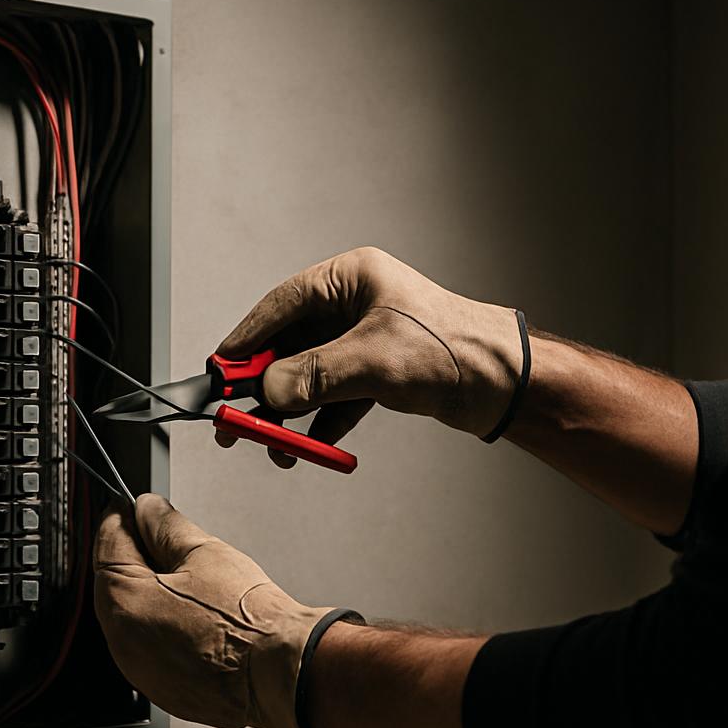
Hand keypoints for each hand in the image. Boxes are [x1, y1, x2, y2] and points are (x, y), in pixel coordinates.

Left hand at [93, 493, 349, 727]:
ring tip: (184, 576)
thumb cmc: (248, 622)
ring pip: (130, 618)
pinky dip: (160, 625)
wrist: (280, 673)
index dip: (118, 520)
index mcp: (124, 603)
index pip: (106, 547)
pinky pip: (149, 647)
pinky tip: (189, 612)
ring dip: (146, 592)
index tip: (128, 508)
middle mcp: (122, 642)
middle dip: (131, 556)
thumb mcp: (204, 553)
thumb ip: (166, 525)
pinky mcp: (162, 689)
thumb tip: (148, 509)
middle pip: (113, 584)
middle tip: (156, 534)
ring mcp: (140, 671)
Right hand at [216, 247, 523, 464]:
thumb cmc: (452, 350)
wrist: (506, 384)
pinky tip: (304, 448)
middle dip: (262, 386)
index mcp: (351, 279)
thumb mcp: (371, 360)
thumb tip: (267, 390)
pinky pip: (333, 398)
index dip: (247, 338)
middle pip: (290, 345)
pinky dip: (316, 423)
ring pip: (308, 376)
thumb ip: (313, 374)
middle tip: (233, 418)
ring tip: (270, 445)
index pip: (282, 304)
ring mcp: (364, 340)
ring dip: (288, 412)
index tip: (221, 369)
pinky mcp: (377, 373)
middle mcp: (353, 305)